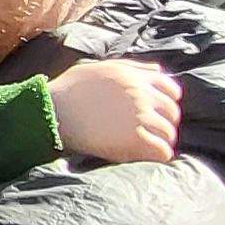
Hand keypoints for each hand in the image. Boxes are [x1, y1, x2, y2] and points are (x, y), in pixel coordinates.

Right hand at [51, 60, 183, 164]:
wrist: (52, 111)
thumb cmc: (70, 90)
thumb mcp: (100, 69)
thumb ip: (132, 68)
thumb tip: (159, 71)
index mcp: (134, 76)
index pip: (171, 88)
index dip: (167, 101)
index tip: (159, 112)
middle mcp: (141, 94)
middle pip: (171, 113)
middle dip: (164, 123)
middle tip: (152, 133)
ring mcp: (140, 117)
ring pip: (168, 133)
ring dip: (160, 141)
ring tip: (148, 147)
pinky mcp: (134, 139)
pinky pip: (161, 151)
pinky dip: (157, 156)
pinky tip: (146, 157)